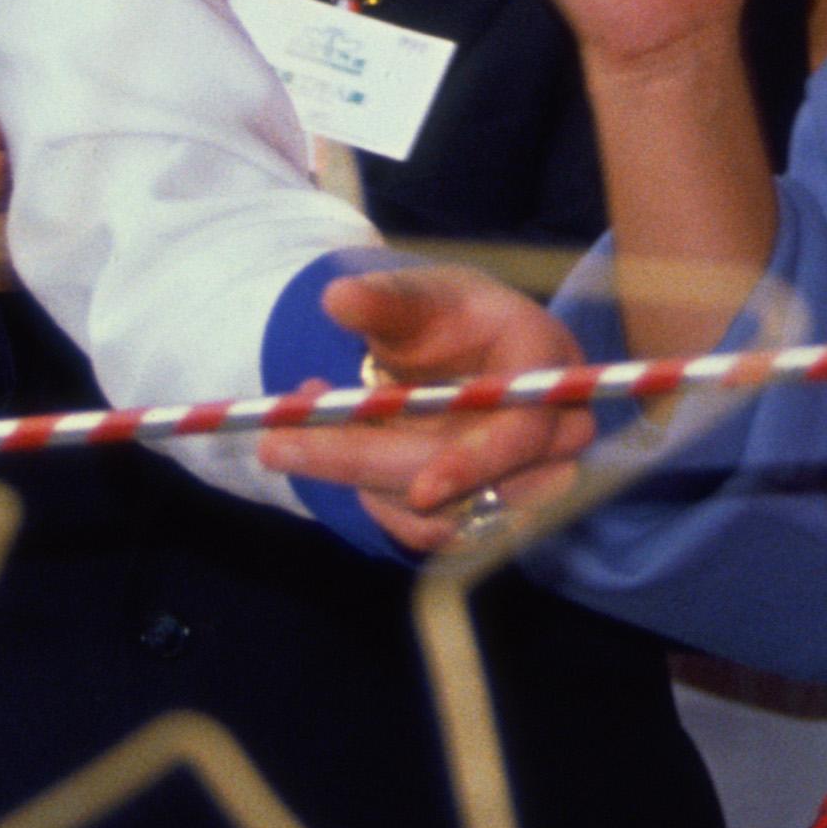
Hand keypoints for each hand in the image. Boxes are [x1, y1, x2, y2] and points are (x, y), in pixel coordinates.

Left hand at [259, 264, 599, 550]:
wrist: (465, 353)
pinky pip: (426, 530)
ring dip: (361, 480)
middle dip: (368, 464)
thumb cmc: (451, 317)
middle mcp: (550, 434)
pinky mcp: (486, 512)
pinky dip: (371, 499)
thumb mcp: (419, 296)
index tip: (423, 489)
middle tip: (276, 441)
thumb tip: (338, 298)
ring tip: (298, 426)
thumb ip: (385, 300)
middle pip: (468, 483)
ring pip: (441, 515)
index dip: (477, 462)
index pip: (526, 431)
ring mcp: (524, 481)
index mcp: (546, 367)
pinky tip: (335, 450)